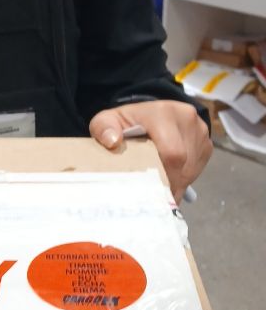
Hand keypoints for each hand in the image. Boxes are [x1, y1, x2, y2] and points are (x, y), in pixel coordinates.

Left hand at [89, 100, 212, 202]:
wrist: (147, 114)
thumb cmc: (126, 122)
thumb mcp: (107, 121)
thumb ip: (103, 128)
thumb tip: (113, 141)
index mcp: (162, 112)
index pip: (172, 151)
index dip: (164, 176)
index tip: (152, 192)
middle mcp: (186, 117)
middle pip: (183, 163)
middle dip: (169, 182)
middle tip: (156, 196)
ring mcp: (200, 130)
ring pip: (192, 168)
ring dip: (177, 181)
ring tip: (160, 185)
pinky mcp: (206, 141)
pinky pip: (199, 167)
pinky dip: (184, 177)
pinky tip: (170, 175)